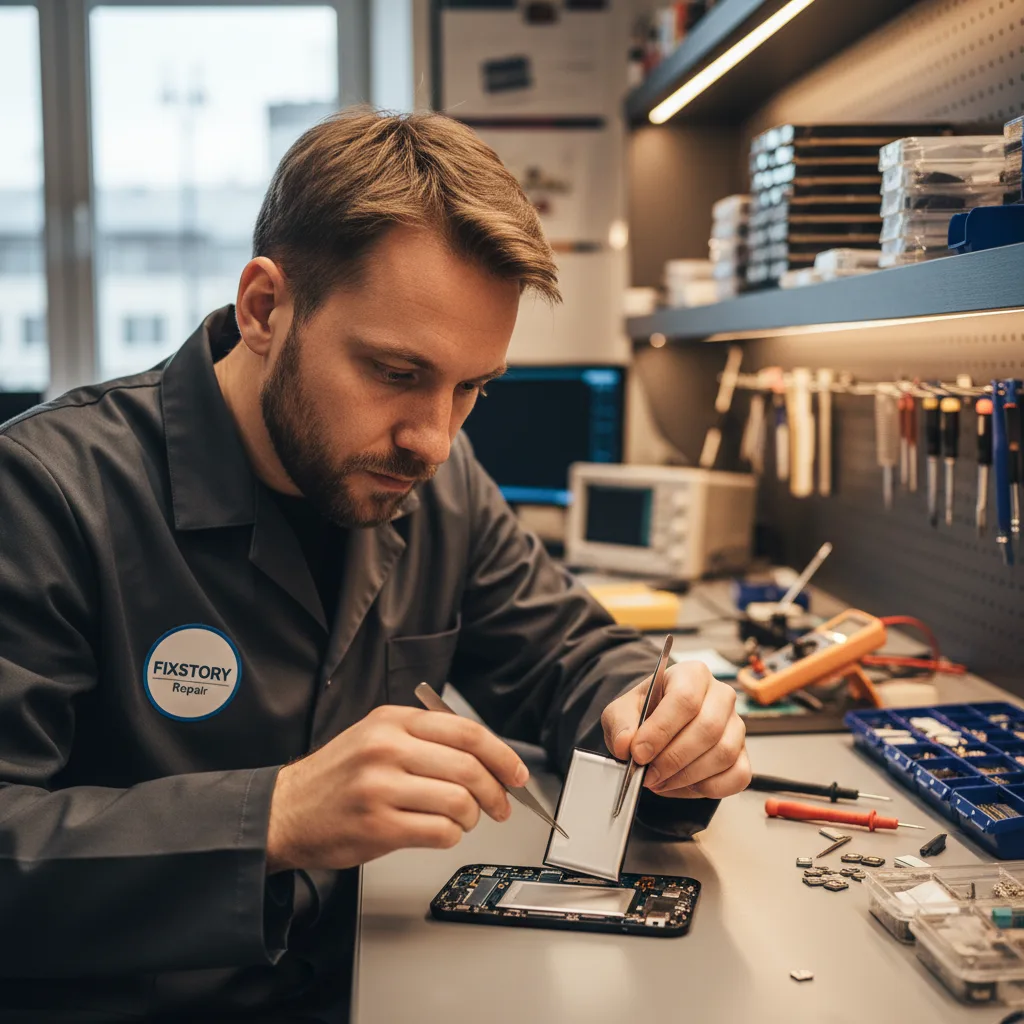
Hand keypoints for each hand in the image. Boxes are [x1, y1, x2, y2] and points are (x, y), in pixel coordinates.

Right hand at [266, 705, 527, 872]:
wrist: (285, 812)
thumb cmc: (335, 777)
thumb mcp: (375, 735)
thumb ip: (423, 738)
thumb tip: (484, 756)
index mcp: (392, 721)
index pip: (466, 732)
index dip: (502, 754)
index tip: (516, 773)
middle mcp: (387, 748)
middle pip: (468, 767)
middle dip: (495, 792)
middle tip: (500, 805)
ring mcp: (381, 788)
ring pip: (459, 801)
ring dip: (471, 817)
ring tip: (461, 819)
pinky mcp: (378, 827)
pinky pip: (440, 832)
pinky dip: (450, 836)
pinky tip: (440, 832)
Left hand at [601, 661, 749, 798]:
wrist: (659, 726)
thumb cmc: (645, 713)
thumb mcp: (622, 711)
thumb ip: (620, 724)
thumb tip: (626, 745)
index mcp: (692, 674)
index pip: (685, 699)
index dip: (661, 730)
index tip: (638, 753)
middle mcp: (721, 696)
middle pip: (708, 729)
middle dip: (673, 759)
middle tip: (648, 775)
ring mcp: (736, 726)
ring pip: (723, 754)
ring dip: (687, 776)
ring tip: (660, 781)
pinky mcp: (743, 754)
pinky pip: (737, 776)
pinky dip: (707, 788)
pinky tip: (682, 785)